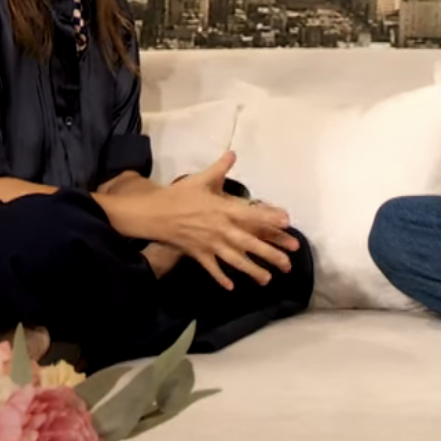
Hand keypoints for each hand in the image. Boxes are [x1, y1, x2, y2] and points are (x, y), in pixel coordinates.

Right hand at [147, 151, 300, 289]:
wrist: (152, 213)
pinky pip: (212, 268)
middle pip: (248, 243)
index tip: (287, 222)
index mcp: (222, 209)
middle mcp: (219, 229)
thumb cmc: (178, 195)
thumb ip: (219, 168)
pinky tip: (231, 287)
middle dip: (269, 253)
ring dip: (252, 270)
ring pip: (234, 260)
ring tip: (268, 279)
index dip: (269, 217)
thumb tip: (233, 153)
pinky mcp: (198, 254)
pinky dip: (221, 277)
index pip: (250, 214)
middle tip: (288, 262)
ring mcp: (209, 244)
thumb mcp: (199, 179)